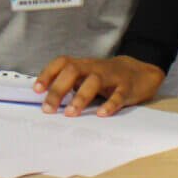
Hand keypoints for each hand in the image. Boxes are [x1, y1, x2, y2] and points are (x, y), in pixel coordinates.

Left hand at [36, 54, 162, 116]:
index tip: (36, 89)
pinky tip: (101, 114)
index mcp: (83, 64)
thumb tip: (46, 100)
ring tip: (71, 113)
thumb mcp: (87, 76)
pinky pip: (118, 95)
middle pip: (73, 70)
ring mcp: (112, 76)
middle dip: (58, 89)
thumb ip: (70, 84)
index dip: (48, 73)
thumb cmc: (106, 78)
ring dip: (80, 97)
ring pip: (94, 81)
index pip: (62, 62)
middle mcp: (95, 67)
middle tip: (48, 109)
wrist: (140, 72)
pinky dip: (110, 104)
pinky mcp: (127, 87)